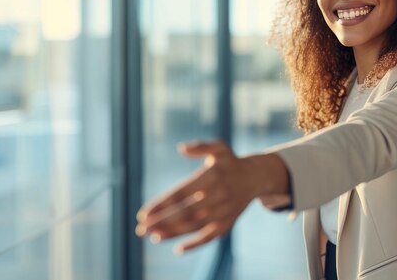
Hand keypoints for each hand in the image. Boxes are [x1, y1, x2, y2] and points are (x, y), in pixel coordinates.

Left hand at [135, 140, 260, 253]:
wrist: (255, 177)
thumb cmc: (230, 162)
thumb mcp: (219, 148)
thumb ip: (200, 146)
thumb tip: (181, 148)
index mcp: (211, 177)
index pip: (181, 193)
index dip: (161, 204)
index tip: (143, 212)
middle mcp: (218, 195)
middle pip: (185, 212)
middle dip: (161, 221)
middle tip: (141, 228)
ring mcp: (224, 211)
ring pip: (195, 225)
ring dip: (172, 233)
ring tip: (153, 236)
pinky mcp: (228, 223)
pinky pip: (210, 236)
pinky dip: (195, 244)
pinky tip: (178, 248)